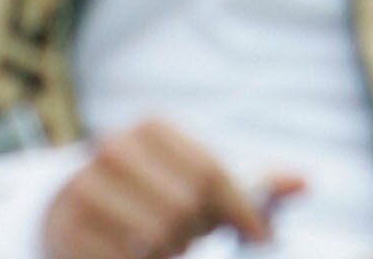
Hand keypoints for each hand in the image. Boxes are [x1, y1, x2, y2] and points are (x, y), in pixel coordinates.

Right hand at [43, 123, 292, 258]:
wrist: (77, 211)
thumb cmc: (158, 197)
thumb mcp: (203, 185)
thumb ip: (252, 186)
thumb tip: (305, 183)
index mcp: (152, 127)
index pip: (210, 172)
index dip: (242, 212)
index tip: (261, 238)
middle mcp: (114, 147)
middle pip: (186, 207)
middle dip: (197, 232)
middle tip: (189, 235)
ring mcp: (85, 187)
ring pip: (158, 237)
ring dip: (170, 251)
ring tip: (161, 244)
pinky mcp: (67, 228)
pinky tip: (137, 254)